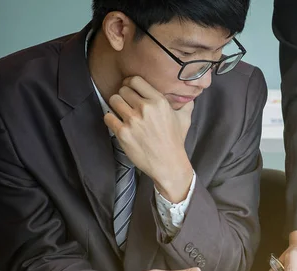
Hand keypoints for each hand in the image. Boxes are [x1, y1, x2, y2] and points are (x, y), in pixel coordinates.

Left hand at [105, 76, 193, 202]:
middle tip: (127, 104)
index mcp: (159, 101)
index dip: (130, 84)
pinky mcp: (123, 133)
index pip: (135, 80)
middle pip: (123, 89)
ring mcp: (133, 120)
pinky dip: (111, 119)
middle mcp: (145, 108)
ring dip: (116, 106)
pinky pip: (108, 116)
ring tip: (122, 113)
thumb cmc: (175, 141)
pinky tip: (118, 123)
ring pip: (113, 100)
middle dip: (124, 96)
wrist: (168, 163)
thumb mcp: (185, 119)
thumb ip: (185, 104)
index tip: (131, 90)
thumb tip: (188, 95)